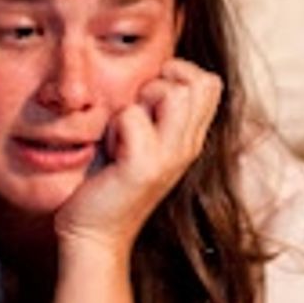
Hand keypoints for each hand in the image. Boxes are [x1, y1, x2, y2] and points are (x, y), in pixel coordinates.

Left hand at [54, 60, 222, 251]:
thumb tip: (156, 70)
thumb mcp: (141, 138)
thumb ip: (154, 110)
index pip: (210, 82)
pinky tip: (110, 153)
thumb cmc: (108, 178)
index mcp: (189, 138)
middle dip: (160, 83)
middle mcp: (187, 147)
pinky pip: (131, 117)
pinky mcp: (143, 168)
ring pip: (170, 93)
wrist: (93, 231)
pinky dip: (114, 127)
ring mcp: (169, 158)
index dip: (180, 74)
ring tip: (123, 134)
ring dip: (138, 103)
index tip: (149, 98)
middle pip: (197, 82)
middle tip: (136, 115)